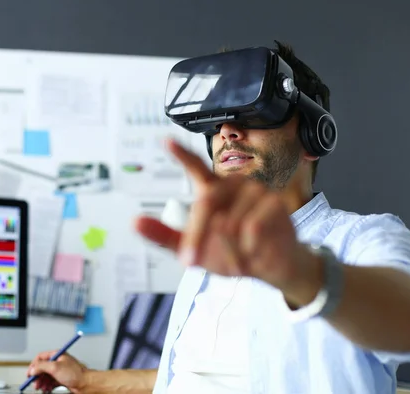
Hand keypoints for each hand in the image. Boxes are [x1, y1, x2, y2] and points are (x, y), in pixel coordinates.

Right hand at [27, 351, 86, 392]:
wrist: (85, 383)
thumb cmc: (75, 373)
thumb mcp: (55, 367)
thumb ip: (42, 366)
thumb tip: (33, 369)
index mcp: (57, 355)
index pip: (40, 357)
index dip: (34, 365)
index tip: (29, 374)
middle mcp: (58, 362)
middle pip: (42, 368)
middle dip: (37, 377)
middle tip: (35, 384)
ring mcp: (59, 371)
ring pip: (45, 376)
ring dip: (42, 383)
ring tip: (42, 388)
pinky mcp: (61, 379)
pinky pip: (50, 382)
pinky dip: (47, 386)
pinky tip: (47, 390)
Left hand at [135, 138, 315, 293]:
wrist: (267, 268)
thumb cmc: (229, 252)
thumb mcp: (193, 248)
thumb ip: (164, 235)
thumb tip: (134, 221)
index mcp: (212, 190)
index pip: (195, 167)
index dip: (181, 154)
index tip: (166, 141)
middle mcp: (233, 184)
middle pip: (205, 204)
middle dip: (196, 237)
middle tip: (190, 261)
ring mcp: (255, 191)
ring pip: (229, 223)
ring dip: (228, 251)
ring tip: (237, 259)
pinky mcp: (274, 203)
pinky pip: (251, 228)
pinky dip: (246, 250)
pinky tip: (252, 253)